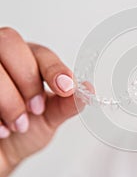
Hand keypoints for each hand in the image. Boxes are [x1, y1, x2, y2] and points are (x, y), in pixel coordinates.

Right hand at [0, 27, 83, 176]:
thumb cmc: (23, 132)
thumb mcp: (49, 118)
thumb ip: (66, 104)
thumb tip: (87, 90)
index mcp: (28, 62)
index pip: (40, 52)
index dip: (53, 68)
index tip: (65, 88)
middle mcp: (2, 58)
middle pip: (10, 44)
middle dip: (27, 80)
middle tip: (35, 109)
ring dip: (8, 98)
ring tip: (18, 124)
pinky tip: (0, 128)